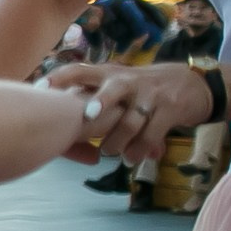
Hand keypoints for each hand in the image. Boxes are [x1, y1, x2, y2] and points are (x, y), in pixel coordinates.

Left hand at [47, 61, 212, 166]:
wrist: (190, 83)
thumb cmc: (138, 89)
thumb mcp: (115, 84)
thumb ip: (88, 95)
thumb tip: (50, 114)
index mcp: (108, 73)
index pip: (80, 70)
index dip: (59, 78)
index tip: (39, 89)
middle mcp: (128, 81)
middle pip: (113, 89)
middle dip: (100, 102)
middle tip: (88, 117)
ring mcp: (151, 94)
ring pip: (131, 119)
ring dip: (117, 140)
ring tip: (107, 152)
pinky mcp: (170, 109)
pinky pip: (152, 133)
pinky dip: (139, 149)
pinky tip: (131, 160)